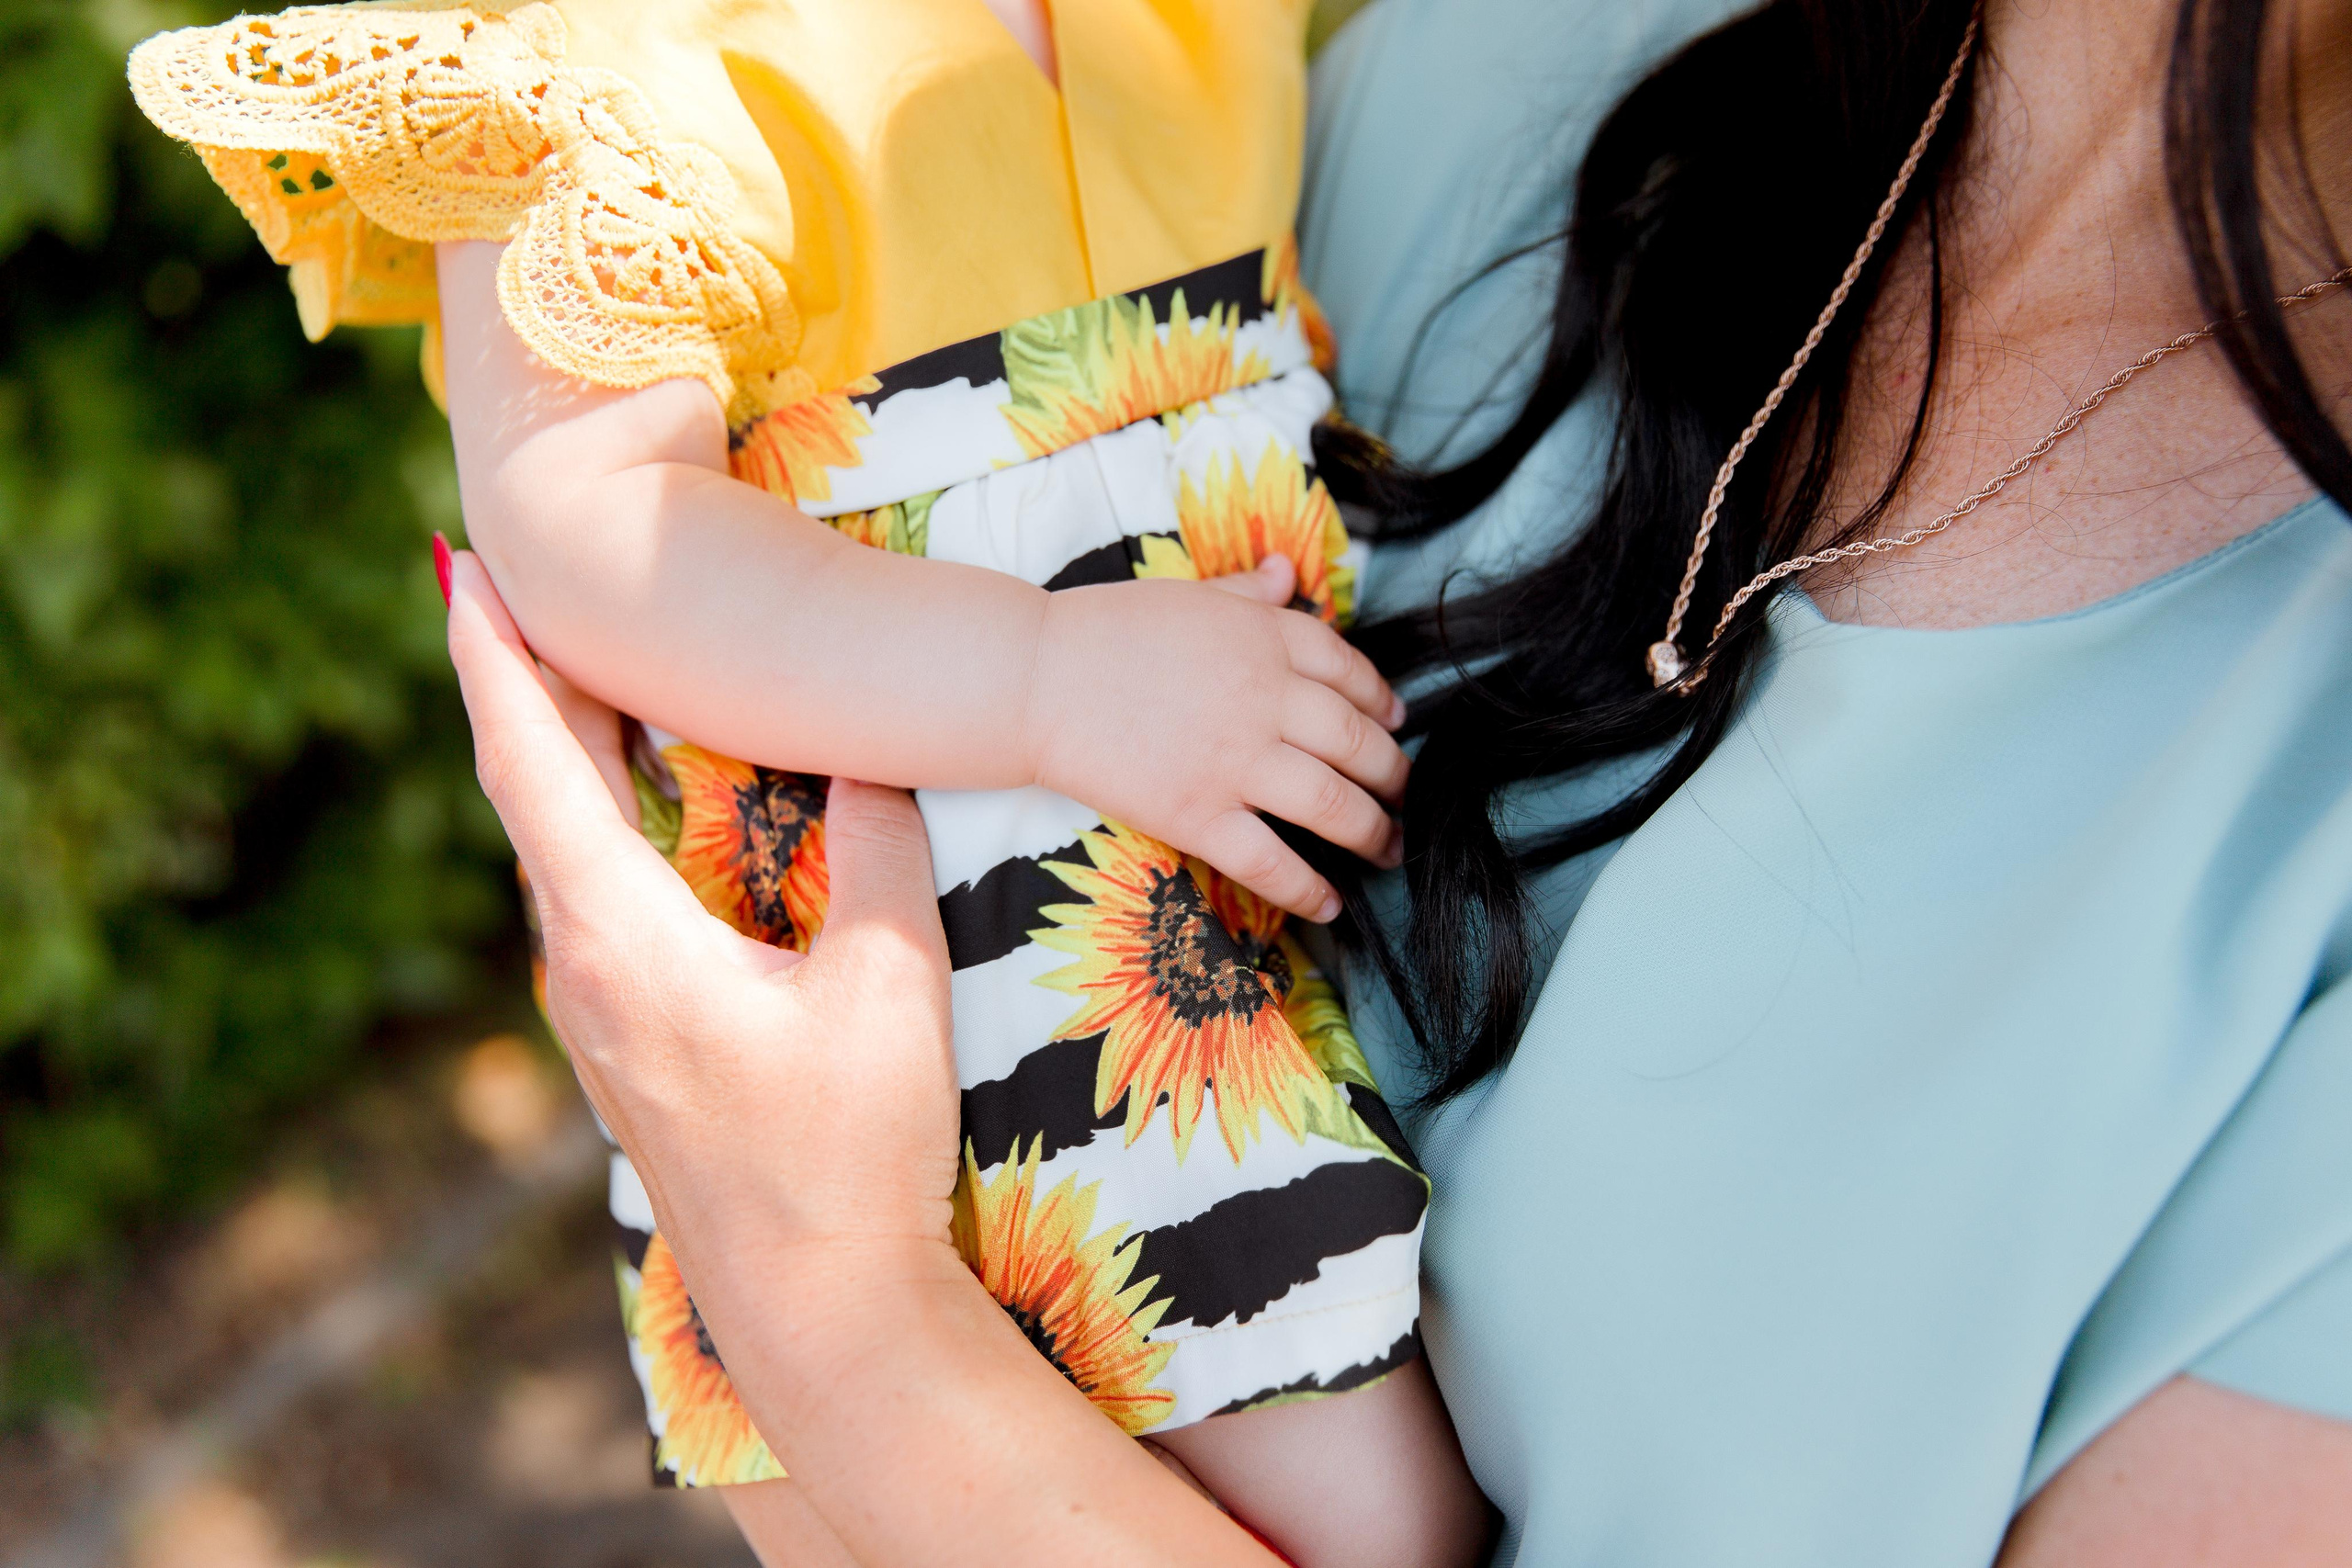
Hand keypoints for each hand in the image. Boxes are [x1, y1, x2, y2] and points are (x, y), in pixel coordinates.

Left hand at [445, 547, 960, 1270]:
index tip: (460, 566)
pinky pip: (595, 905)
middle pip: (531, 796)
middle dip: (527, 681)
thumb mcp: (887, 982)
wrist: (821, 1310)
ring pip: (561, 856)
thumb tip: (869, 754)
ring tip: (586, 674)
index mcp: (620, 937)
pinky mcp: (634, 1053)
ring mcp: (600, 1021)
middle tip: (525, 582)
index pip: (531, 763)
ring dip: (565, 756)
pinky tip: (644, 820)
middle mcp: (584, 972)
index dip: (493, 656)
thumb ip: (874, 852)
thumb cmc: (849, 1150)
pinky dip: (602, 828)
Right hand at [1025, 554, 1407, 921]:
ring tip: (1390, 849)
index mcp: (1266, 637)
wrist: (1034, 678)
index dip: (1382, 703)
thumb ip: (1247, 592)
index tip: (1395, 723)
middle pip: (1358, 743)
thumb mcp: (1189, 593)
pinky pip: (1271, 862)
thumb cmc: (1105, 631)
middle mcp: (1265, 698)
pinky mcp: (1198, 815)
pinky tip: (1330, 905)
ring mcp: (1235, 760)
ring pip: (1333, 805)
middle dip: (1394, 776)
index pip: (1351, 673)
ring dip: (1374, 833)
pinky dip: (1309, 889)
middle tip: (1407, 796)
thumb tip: (1289, 573)